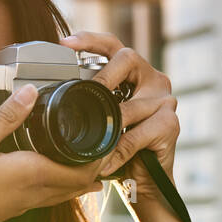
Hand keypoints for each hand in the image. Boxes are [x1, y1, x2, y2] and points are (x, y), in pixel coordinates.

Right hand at [0, 83, 104, 221]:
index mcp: (33, 173)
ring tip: (90, 164)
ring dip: (80, 179)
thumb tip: (29, 92)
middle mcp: (34, 192)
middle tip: (103, 146)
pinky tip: (51, 177)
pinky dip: (60, 185)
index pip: (83, 170)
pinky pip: (47, 197)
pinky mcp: (11, 209)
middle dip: (96, 166)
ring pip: (64, 193)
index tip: (108, 138)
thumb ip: (4, 117)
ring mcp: (23, 204)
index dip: (101, 156)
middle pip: (79, 184)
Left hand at [60, 32, 178, 203]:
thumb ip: (87, 103)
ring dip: (108, 125)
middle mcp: (153, 80)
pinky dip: (118, 152)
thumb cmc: (118, 148)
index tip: (65, 43)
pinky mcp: (170, 124)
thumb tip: (50, 96)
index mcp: (133, 74)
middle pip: (128, 58)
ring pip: (130, 104)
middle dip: (103, 75)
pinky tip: (106, 163)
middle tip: (83, 95)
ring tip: (92, 140)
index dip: (90, 40)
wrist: (143, 181)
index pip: (113, 46)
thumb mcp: (99, 120)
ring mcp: (165, 101)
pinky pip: (135, 135)